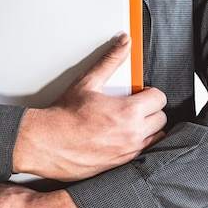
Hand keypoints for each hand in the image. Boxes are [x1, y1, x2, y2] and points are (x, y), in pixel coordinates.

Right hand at [13, 33, 166, 180]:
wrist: (46, 143)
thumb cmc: (64, 115)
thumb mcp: (88, 82)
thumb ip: (110, 61)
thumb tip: (124, 42)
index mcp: (128, 112)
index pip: (159, 98)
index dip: (149, 93)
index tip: (139, 94)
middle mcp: (132, 134)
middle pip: (161, 118)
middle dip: (150, 110)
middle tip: (133, 107)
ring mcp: (128, 152)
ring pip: (155, 137)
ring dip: (146, 129)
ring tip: (127, 123)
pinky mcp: (120, 165)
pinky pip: (142, 153)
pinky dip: (136, 145)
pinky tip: (120, 138)